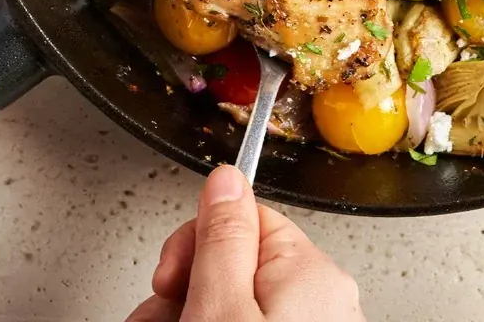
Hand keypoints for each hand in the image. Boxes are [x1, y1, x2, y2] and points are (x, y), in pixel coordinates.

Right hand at [128, 165, 364, 321]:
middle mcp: (323, 298)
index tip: (168, 278)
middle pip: (233, 264)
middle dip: (184, 287)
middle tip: (160, 317)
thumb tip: (226, 177)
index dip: (194, 242)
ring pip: (232, 303)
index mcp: (310, 270)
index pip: (243, 218)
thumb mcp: (221, 305)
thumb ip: (222, 238)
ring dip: (184, 314)